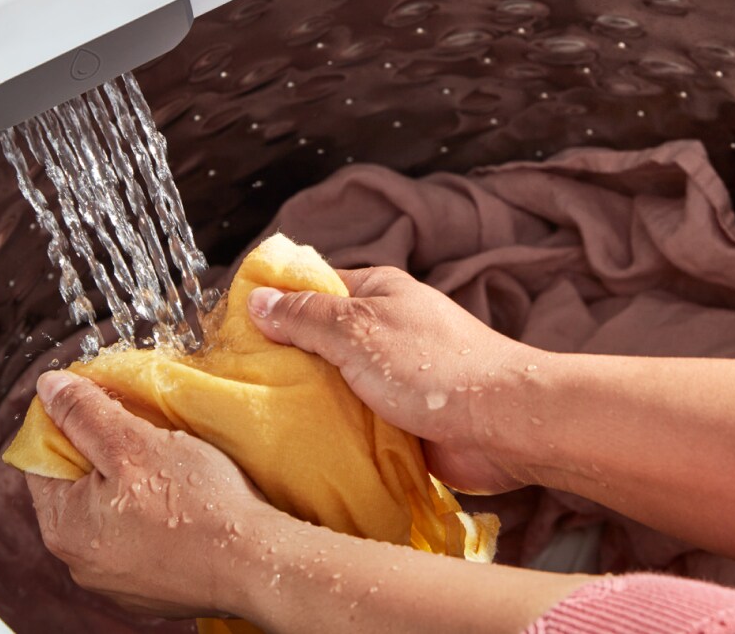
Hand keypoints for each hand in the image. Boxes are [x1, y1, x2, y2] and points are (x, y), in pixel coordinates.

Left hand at [25, 371, 289, 619]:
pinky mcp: (152, 589)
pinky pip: (140, 540)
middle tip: (144, 433)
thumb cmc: (198, 505)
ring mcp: (117, 582)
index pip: (41, 460)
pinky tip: (185, 504)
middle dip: (106, 454)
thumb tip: (48, 388)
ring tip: (170, 467)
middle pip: (77, 488)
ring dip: (133, 485)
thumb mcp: (133, 442)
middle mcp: (80, 564)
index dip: (69, 423)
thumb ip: (84, 413)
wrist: (256, 564)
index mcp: (64, 528)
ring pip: (111, 514)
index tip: (104, 405)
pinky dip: (156, 518)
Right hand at [247, 266, 542, 494]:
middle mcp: (386, 332)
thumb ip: (305, 317)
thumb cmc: (436, 367)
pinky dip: (334, 433)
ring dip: (310, 403)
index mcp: (378, 294)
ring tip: (262, 419)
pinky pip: (355, 424)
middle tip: (240, 382)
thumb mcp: (357, 331)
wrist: (502, 426)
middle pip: (320, 342)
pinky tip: (301, 446)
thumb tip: (258, 300)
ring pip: (336, 386)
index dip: (275, 305)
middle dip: (286, 362)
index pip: (314, 289)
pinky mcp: (403, 422)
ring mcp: (395, 378)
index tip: (233, 329)